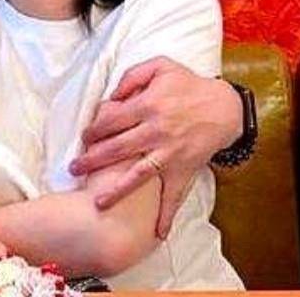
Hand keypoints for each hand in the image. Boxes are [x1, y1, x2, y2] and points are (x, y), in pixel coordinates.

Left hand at [71, 57, 240, 237]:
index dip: (94, 129)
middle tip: (74, 169)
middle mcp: (156, 131)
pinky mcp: (184, 169)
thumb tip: (113, 95)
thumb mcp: (161, 66)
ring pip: (139, 175)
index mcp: (148, 105)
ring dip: (117, 189)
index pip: (111, 120)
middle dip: (92, 160)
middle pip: (118, 149)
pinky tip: (157, 232)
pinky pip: (174, 195)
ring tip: (97, 203)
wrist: (225, 107)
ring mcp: (170, 154)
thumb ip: (133, 76)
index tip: (84, 138)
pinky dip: (167, 214)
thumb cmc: (189, 85)